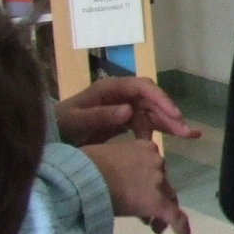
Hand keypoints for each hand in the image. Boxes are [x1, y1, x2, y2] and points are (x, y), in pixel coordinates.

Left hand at [57, 77, 201, 146]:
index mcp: (109, 89)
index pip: (142, 88)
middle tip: (186, 131)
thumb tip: (129, 110)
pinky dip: (155, 134)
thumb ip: (100, 116)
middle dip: (170, 115)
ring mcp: (120, 109)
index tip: (174, 114)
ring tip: (190, 136)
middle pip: (151, 101)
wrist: (44, 139)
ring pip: (151, 113)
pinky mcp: (120, 123)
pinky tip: (163, 146)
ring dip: (169, 124)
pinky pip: (143, 126)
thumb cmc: (58, 127)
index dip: (160, 99)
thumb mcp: (75, 122)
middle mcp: (119, 96)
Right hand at [84, 135, 192, 233]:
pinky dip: (181, 230)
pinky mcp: (157, 202)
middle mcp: (157, 162)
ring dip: (161, 213)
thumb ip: (116, 162)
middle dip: (155, 198)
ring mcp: (158, 182)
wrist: (80, 178)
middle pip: (162, 184)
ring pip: (167, 200)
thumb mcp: (103, 154)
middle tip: (145, 215)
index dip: (148, 183)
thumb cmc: (83, 166)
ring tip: (155, 228)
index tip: (137, 194)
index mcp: (145, 148)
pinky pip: (175, 217)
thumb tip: (113, 178)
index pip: (153, 167)